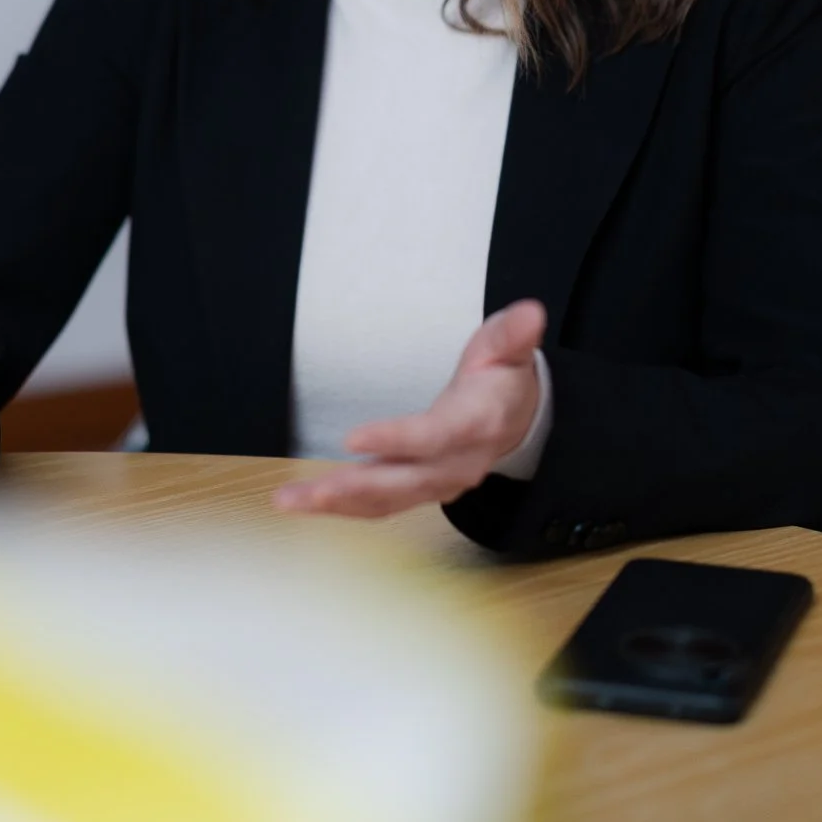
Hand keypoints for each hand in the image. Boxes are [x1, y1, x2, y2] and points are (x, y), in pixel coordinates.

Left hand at [273, 300, 546, 518]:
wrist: (519, 420)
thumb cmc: (503, 380)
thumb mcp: (509, 348)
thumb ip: (514, 333)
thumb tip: (531, 313)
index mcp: (476, 424)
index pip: (433, 437)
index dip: (396, 440)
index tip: (353, 439)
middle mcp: (455, 463)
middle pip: (403, 482)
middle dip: (355, 489)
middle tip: (311, 491)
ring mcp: (436, 483)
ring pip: (385, 501)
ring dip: (337, 504)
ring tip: (291, 500)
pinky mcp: (418, 491)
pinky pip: (379, 506)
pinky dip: (343, 508)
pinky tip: (308, 502)